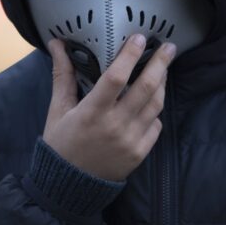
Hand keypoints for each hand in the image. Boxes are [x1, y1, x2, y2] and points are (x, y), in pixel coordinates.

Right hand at [43, 33, 176, 180]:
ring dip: (162, 83)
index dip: (130, 55)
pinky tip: (151, 101)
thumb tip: (56, 43)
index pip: (116, 77)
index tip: (139, 37)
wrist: (69, 187)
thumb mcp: (58, 109)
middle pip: (146, 87)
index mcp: (92, 112)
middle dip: (161, 63)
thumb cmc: (61, 144)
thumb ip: (63, 75)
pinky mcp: (140, 153)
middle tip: (169, 47)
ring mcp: (130, 141)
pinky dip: (155, 111)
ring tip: (163, 69)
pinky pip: (156, 125)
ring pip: (156, 105)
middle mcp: (115, 126)